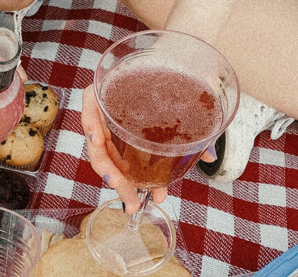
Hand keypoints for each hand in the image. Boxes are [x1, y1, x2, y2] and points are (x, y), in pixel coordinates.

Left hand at [80, 86, 215, 213]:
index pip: (124, 167)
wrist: (171, 51)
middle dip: (120, 183)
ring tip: (116, 179)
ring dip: (105, 164)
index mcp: (125, 137)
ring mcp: (101, 111)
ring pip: (96, 144)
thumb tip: (209, 158)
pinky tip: (96, 136)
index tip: (138, 204)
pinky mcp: (97, 91)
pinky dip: (90, 123)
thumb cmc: (176, 88)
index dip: (130, 187)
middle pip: (107, 161)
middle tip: (130, 201)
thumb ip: (193, 138)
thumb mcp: (187, 119)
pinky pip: (88, 108)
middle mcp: (109, 127)